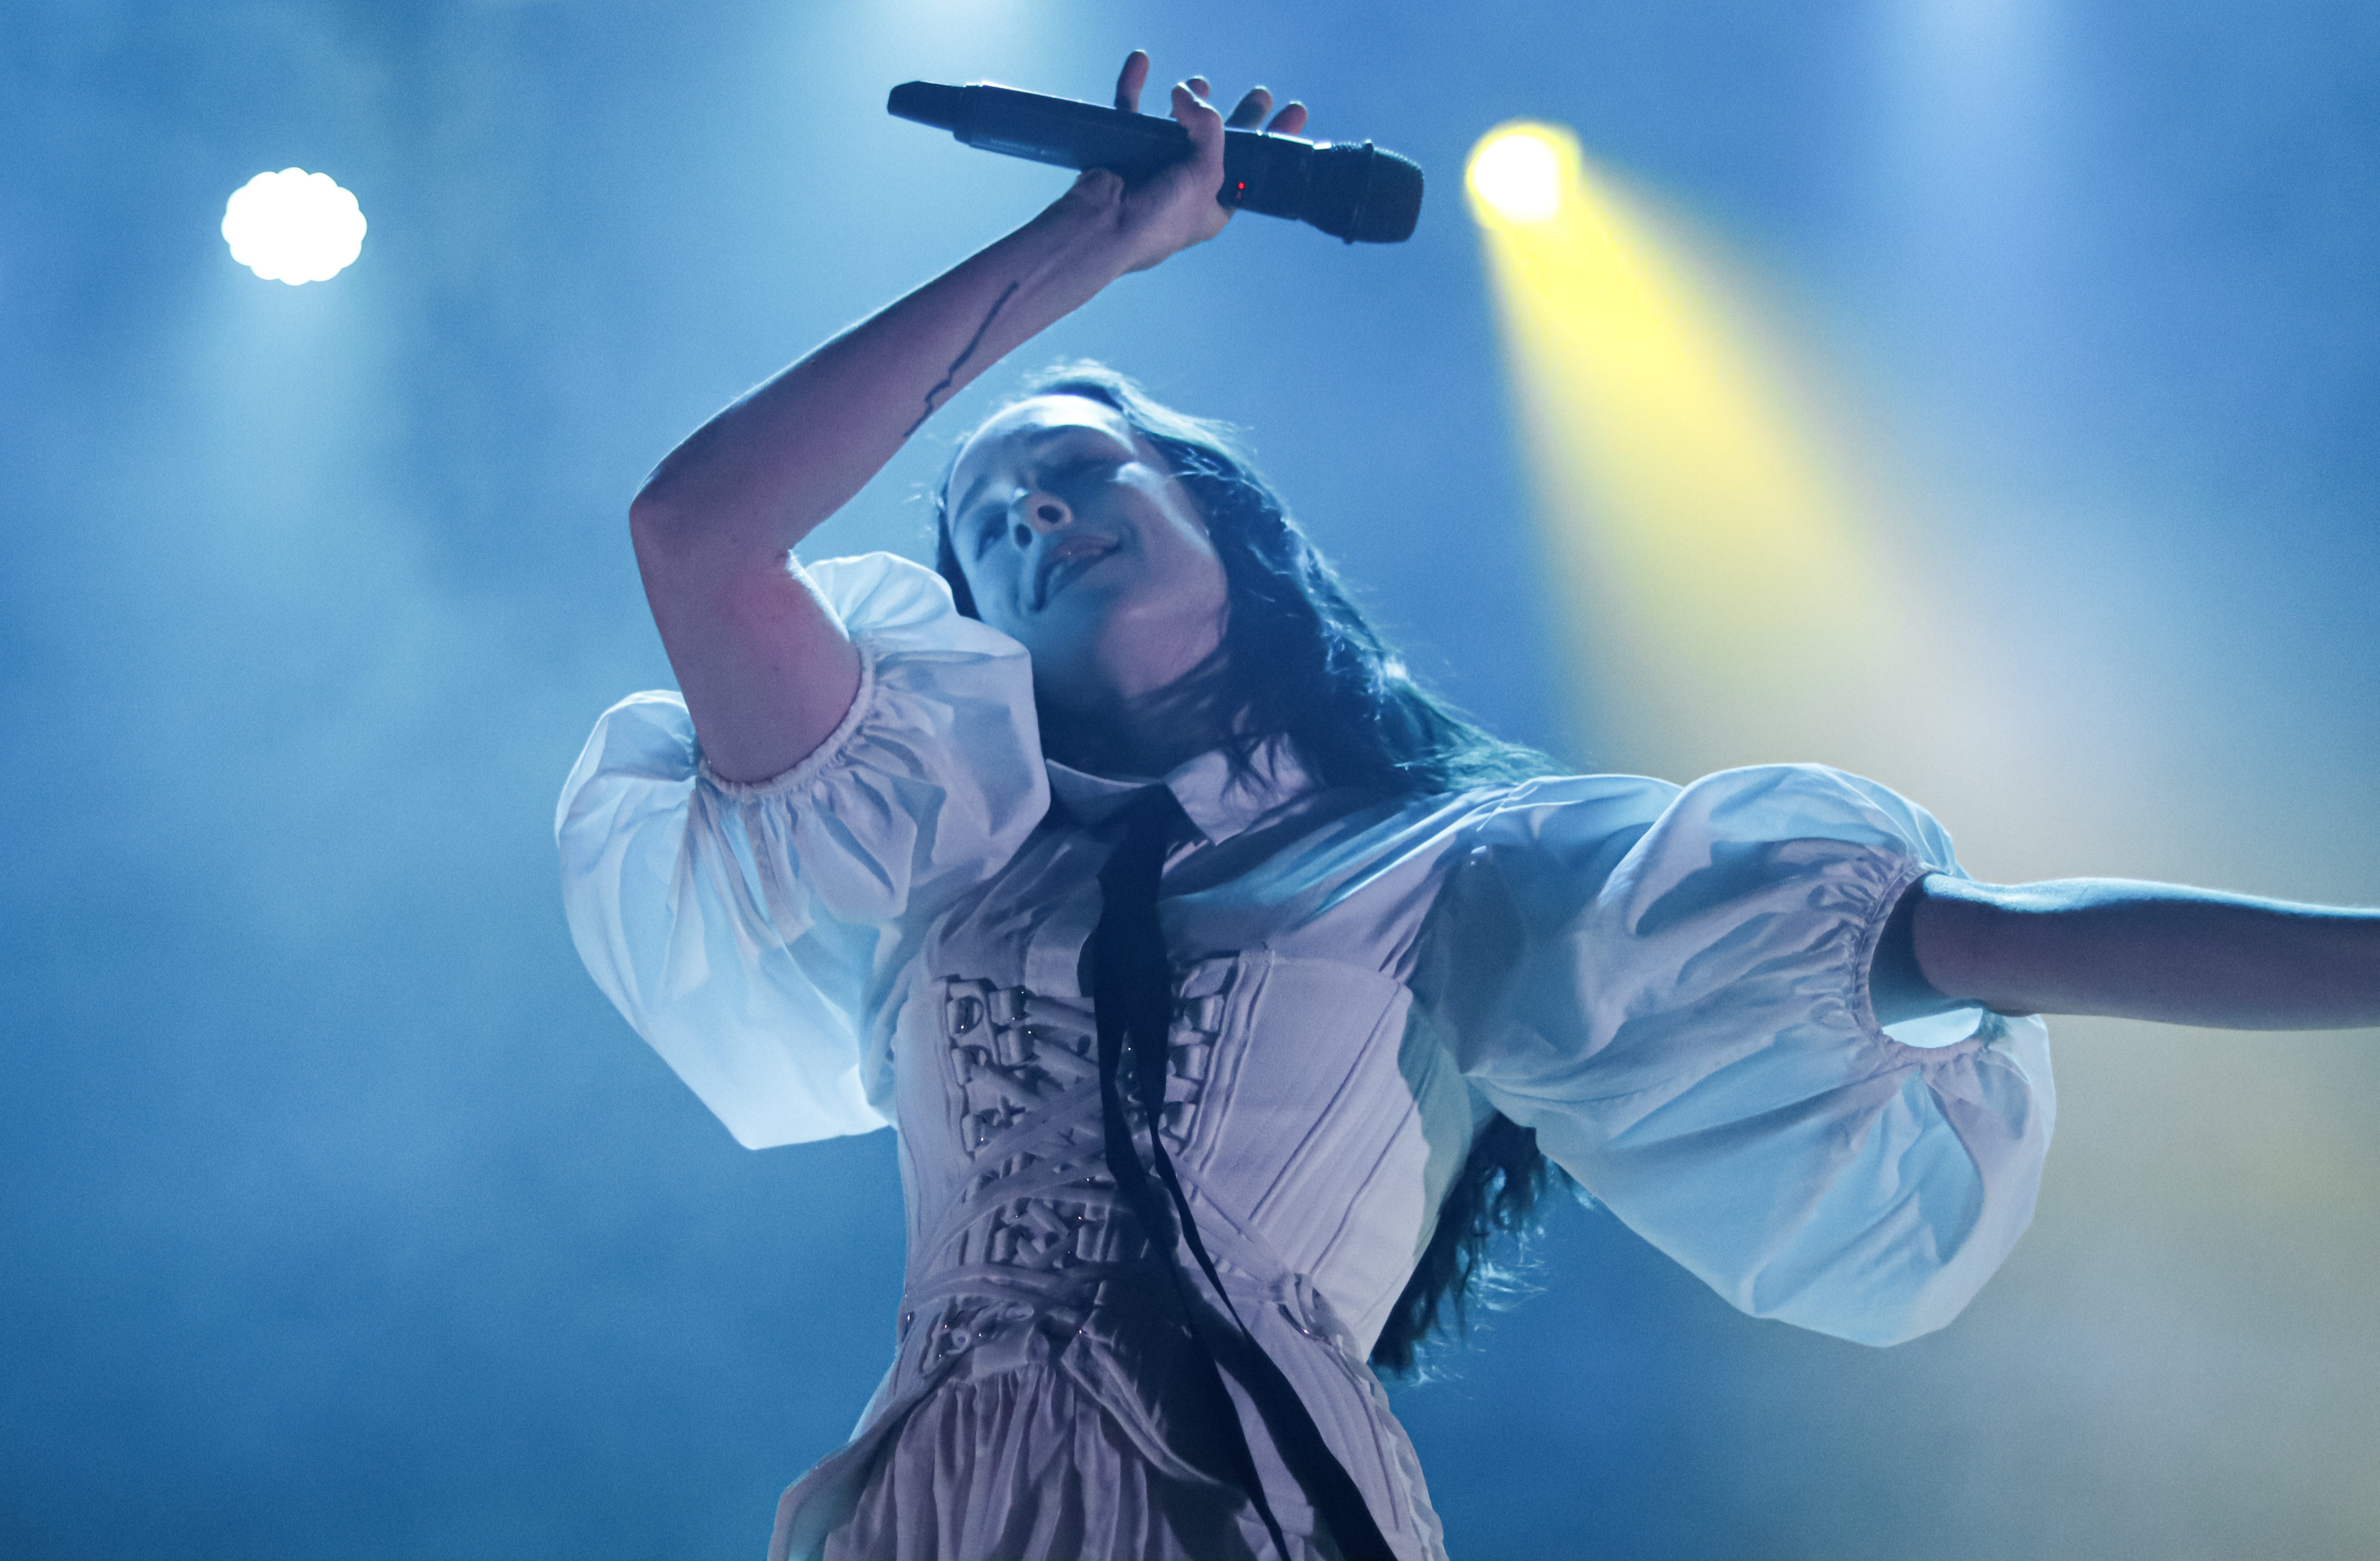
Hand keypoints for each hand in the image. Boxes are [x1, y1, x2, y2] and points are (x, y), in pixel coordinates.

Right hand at [1047, 51, 1310, 275]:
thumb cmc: (1157, 218)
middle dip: (1239, 119)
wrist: (1099, 229)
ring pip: (1175, 130)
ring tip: (1200, 82)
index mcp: (1213, 208)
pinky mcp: (1123, 156)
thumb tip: (1188, 93)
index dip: (1273, 141)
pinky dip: (1134, 89)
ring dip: (1188, 104)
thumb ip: (1209, 129)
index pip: (1251, 170)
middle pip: (1218, 146)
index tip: (1294, 112)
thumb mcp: (1205, 174)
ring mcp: (1153, 173)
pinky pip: (1130, 116)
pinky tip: (1141, 64)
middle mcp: (1184, 191)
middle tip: (1260, 95)